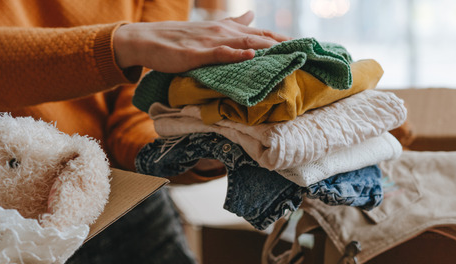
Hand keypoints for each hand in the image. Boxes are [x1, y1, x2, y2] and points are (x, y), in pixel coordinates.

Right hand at [113, 11, 289, 72]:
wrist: (148, 39)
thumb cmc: (180, 38)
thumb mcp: (211, 29)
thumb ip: (234, 24)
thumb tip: (253, 16)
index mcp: (229, 29)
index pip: (263, 34)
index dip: (284, 40)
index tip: (306, 47)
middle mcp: (224, 32)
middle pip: (261, 38)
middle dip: (284, 46)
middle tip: (307, 54)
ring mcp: (212, 42)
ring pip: (245, 44)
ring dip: (268, 49)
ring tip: (289, 54)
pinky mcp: (198, 53)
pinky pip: (221, 53)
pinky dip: (237, 54)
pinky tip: (251, 56)